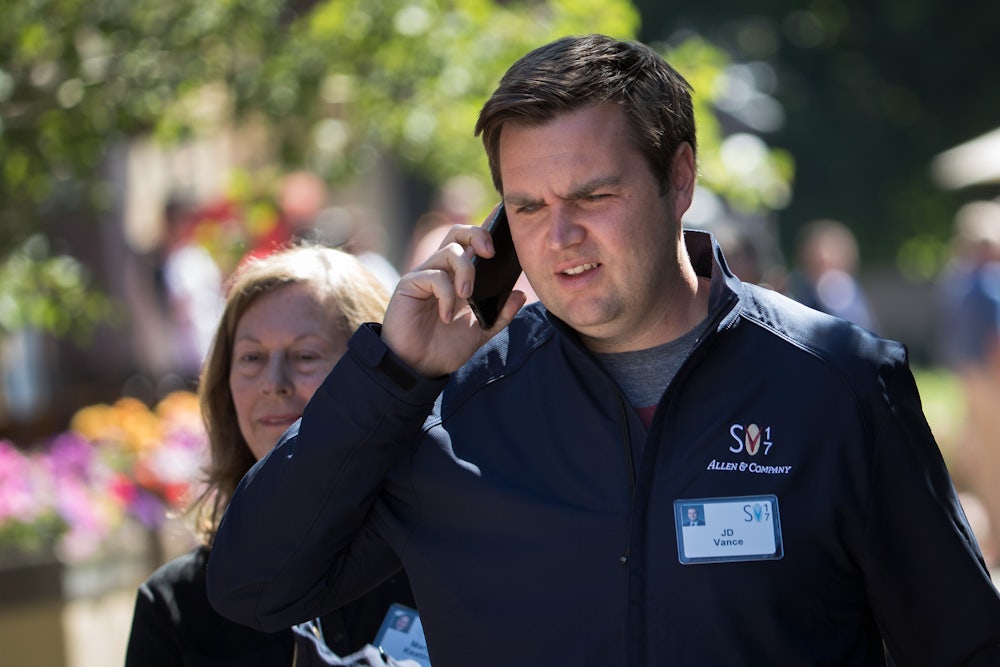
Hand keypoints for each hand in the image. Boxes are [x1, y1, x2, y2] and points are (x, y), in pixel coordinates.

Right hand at [382, 221, 526, 377]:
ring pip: (449, 251)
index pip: (472, 244)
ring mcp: (425, 276)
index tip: (507, 238)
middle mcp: (441, 271)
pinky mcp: (410, 285)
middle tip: (490, 253)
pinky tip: (446, 317)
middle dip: (477, 235)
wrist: (418, 369)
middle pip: (457, 234)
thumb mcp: (480, 332)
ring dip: (465, 271)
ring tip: (467, 297)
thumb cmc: (444, 348)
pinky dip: (446, 295)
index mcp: (458, 278)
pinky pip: (434, 276)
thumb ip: (500, 314)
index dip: (487, 233)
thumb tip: (521, 294)